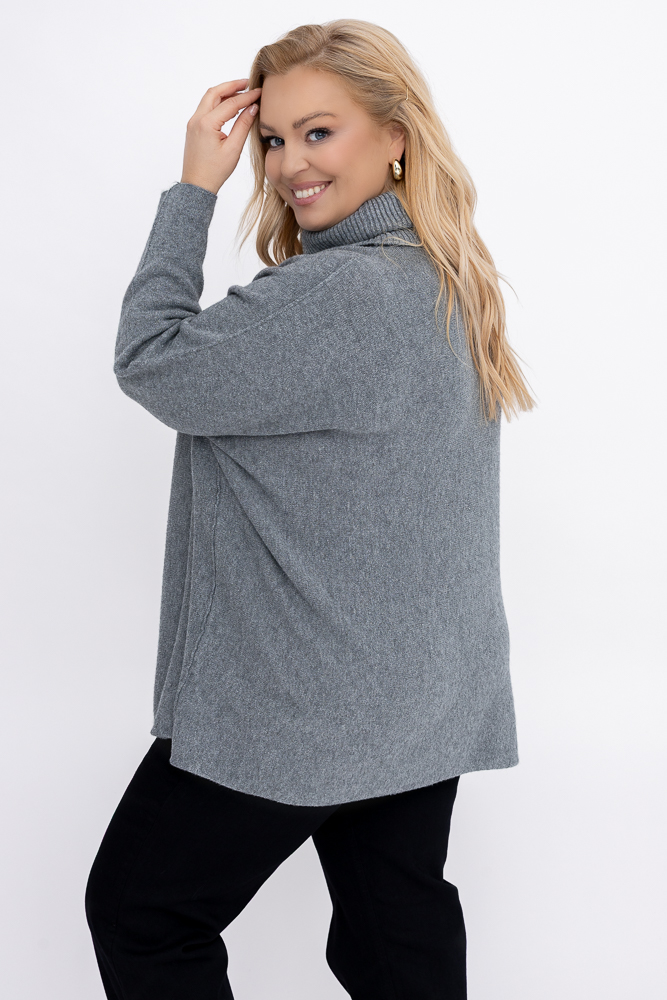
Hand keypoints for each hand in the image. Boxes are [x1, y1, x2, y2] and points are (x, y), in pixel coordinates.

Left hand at [180, 79, 261, 194]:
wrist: (197, 184)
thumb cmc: (215, 171)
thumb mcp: (233, 149)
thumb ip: (243, 126)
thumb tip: (252, 108)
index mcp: (207, 124)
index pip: (230, 103)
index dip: (247, 96)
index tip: (259, 92)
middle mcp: (197, 119)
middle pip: (215, 92)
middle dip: (232, 86)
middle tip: (247, 83)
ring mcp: (193, 123)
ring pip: (209, 98)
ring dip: (224, 92)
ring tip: (240, 91)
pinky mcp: (194, 127)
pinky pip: (206, 108)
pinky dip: (218, 102)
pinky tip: (229, 105)